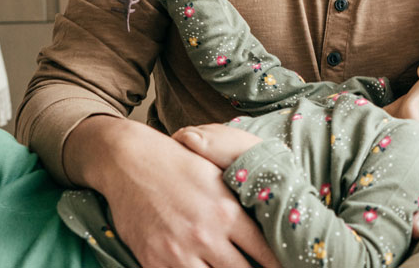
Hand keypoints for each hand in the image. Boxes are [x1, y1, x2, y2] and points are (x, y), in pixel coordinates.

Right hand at [66, 117, 277, 267]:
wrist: (130, 161)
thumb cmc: (179, 165)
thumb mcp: (219, 178)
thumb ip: (242, 205)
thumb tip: (267, 224)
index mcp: (227, 212)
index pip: (264, 252)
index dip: (277, 264)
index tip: (288, 266)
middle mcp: (206, 235)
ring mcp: (178, 252)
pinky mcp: (154, 261)